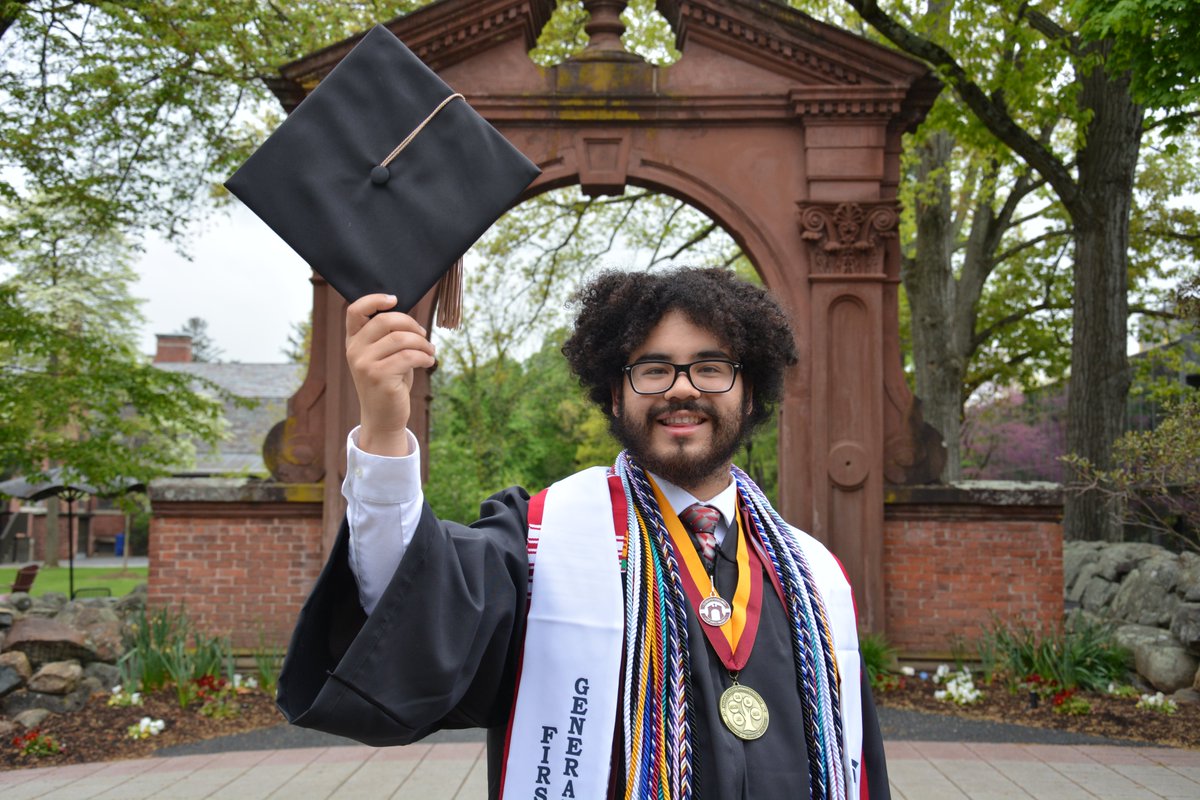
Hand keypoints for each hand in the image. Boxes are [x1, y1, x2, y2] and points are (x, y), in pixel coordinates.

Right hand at [345, 293, 435, 455]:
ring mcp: (365, 364)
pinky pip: (409, 356)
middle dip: (411, 324)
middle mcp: (355, 350)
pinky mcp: (380, 377)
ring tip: (430, 351)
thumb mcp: (383, 356)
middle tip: (424, 335)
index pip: (355, 310)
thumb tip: (410, 320)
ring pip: (401, 338)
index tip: (395, 300)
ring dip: (423, 343)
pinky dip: (425, 357)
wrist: (383, 417)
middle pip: (385, 320)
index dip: (375, 299)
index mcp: (354, 341)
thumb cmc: (388, 382)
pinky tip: (429, 362)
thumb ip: (388, 336)